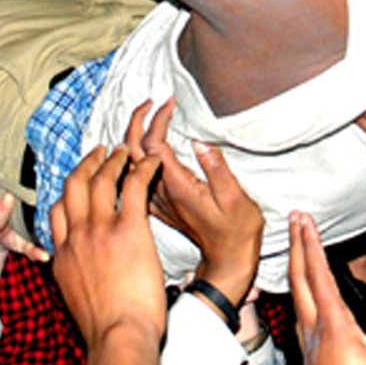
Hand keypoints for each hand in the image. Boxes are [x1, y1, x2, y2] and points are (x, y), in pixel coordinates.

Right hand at [51, 145, 167, 345]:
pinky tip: (152, 161)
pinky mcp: (129, 230)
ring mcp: (100, 231)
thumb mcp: (76, 300)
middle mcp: (76, 238)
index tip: (78, 184)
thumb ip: (76, 279)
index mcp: (62, 256)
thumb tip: (84, 279)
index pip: (56, 212)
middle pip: (74, 187)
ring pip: (101, 180)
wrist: (118, 337)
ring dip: (112, 161)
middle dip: (86, 165)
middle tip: (99, 154)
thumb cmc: (106, 329)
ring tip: (123, 153)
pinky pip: (134, 187)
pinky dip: (143, 169)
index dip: (68, 192)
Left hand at [120, 100, 262, 306]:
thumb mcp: (235, 198)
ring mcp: (156, 202)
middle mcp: (160, 193)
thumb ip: (217, 169)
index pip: (153, 144)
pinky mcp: (159, 208)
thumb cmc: (236, 231)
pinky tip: (137, 150)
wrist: (228, 262)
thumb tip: (201, 142)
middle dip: (137, 121)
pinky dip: (132, 159)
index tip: (169, 102)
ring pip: (129, 165)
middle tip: (150, 102)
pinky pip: (133, 180)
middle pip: (132, 151)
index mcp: (176, 186)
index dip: (157, 119)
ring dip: (132, 137)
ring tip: (144, 117)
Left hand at [290, 212, 365, 364]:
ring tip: (296, 249)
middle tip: (294, 219)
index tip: (305, 218)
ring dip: (295, 266)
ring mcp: (308, 340)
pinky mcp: (310, 353)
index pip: (318, 272)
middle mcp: (315, 326)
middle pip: (299, 276)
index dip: (312, 243)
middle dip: (298, 245)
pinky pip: (299, 312)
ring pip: (296, 293)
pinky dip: (300, 292)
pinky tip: (306, 299)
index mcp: (332, 322)